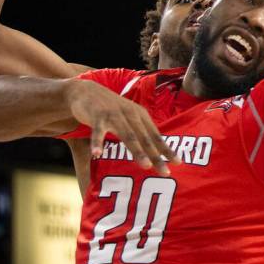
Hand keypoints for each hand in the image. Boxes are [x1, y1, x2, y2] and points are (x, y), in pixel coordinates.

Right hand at [66, 80, 180, 176]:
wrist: (86, 91)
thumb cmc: (111, 109)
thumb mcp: (128, 117)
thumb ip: (139, 131)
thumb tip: (154, 151)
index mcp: (140, 115)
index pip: (155, 135)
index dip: (166, 149)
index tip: (178, 163)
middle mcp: (130, 114)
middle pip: (145, 139)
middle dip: (156, 156)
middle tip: (165, 172)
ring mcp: (114, 115)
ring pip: (127, 135)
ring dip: (137, 151)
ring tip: (145, 165)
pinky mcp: (97, 116)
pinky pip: (98, 132)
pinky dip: (98, 142)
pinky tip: (97, 154)